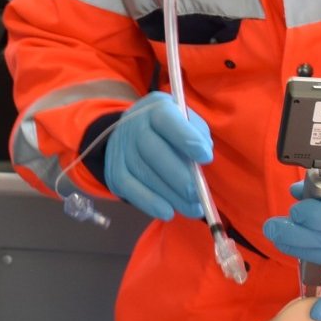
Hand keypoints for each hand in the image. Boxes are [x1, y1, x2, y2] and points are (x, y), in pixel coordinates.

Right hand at [105, 91, 212, 220]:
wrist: (131, 132)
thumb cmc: (169, 130)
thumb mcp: (186, 121)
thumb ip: (197, 135)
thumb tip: (203, 157)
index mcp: (156, 108)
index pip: (166, 120)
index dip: (186, 138)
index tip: (206, 157)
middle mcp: (134, 125)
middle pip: (152, 150)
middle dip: (178, 175)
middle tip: (198, 193)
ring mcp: (121, 149)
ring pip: (143, 173)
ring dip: (171, 195)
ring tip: (193, 209)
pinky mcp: (114, 171)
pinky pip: (129, 189)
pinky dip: (150, 203)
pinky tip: (168, 212)